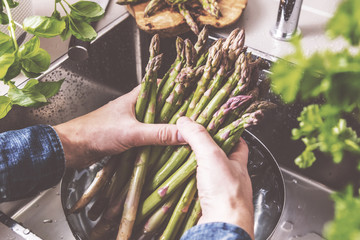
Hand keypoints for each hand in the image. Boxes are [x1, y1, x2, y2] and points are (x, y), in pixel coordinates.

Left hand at [54, 85, 184, 168]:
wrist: (73, 148)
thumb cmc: (97, 132)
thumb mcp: (132, 132)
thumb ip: (158, 133)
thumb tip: (184, 134)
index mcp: (136, 97)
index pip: (161, 86)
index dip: (177, 89)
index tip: (194, 95)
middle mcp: (135, 107)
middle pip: (161, 106)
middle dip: (176, 113)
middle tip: (193, 120)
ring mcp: (131, 122)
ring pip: (155, 122)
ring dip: (166, 129)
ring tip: (184, 135)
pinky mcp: (128, 136)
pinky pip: (148, 136)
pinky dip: (157, 141)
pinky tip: (166, 148)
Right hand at [176, 117, 253, 238]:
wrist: (222, 228)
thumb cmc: (226, 194)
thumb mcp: (212, 156)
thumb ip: (199, 137)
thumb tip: (185, 121)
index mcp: (239, 164)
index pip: (238, 143)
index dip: (227, 133)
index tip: (214, 126)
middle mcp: (232, 179)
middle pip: (219, 160)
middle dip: (204, 152)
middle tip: (188, 144)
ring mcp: (220, 194)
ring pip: (206, 177)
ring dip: (193, 170)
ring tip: (178, 161)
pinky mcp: (208, 206)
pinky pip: (196, 192)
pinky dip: (187, 187)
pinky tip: (178, 184)